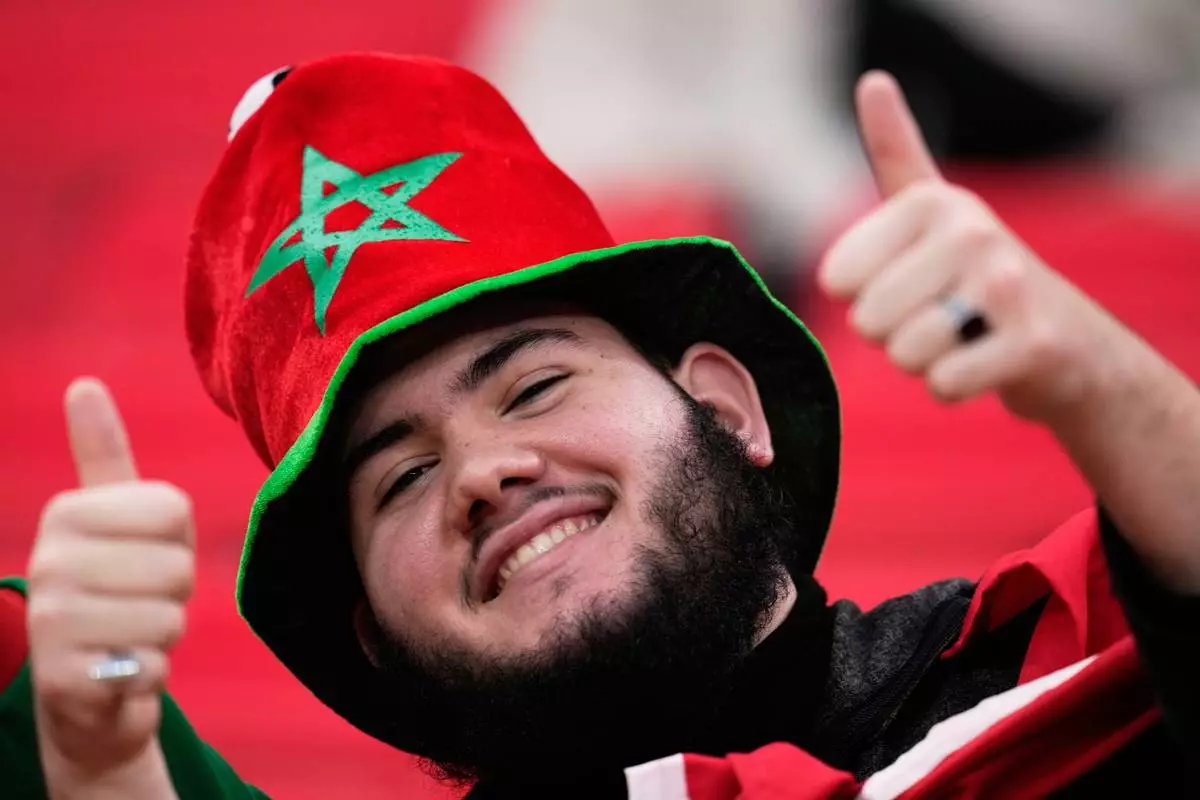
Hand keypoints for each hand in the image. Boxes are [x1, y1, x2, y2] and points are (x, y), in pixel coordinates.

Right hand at [27, 378, 191, 796]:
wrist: (88, 695)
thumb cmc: (115, 593)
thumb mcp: (114, 520)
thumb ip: (102, 455)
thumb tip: (83, 383)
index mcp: (67, 513)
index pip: (173, 511)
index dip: (177, 543)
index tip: (144, 559)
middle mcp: (48, 562)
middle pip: (177, 566)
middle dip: (173, 595)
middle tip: (137, 605)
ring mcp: (51, 623)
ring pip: (170, 617)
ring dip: (162, 636)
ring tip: (128, 637)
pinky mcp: (64, 680)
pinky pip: (154, 665)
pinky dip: (151, 675)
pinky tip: (119, 675)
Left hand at [818, 71, 1137, 426]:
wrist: (1068, 339)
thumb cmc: (976, 274)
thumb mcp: (933, 209)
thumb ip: (895, 153)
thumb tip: (872, 81)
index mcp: (931, 202)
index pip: (837, 279)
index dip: (863, 296)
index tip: (908, 282)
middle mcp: (971, 232)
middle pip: (868, 321)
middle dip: (893, 334)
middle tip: (939, 316)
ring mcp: (1007, 286)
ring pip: (904, 354)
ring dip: (924, 361)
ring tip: (962, 336)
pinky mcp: (1032, 343)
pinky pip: (944, 384)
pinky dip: (954, 387)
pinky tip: (983, 362)